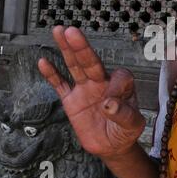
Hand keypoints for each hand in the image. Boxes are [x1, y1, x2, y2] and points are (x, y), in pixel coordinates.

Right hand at [38, 26, 145, 158]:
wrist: (111, 146)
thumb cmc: (125, 132)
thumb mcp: (132, 125)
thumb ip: (124, 114)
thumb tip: (108, 105)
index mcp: (121, 86)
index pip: (119, 77)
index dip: (115, 88)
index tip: (109, 104)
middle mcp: (102, 82)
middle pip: (92, 62)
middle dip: (82, 48)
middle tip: (72, 32)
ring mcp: (85, 89)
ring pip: (75, 66)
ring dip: (67, 50)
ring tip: (59, 31)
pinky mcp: (71, 100)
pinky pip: (60, 85)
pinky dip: (52, 75)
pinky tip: (44, 62)